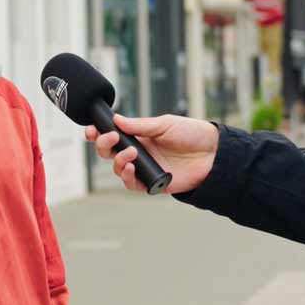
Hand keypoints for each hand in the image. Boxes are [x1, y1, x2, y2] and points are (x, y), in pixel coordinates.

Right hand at [85, 113, 218, 194]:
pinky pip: (132, 184)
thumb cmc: (191, 134)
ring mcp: (144, 168)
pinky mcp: (152, 183)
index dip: (99, 133)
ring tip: (130, 153)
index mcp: (139, 136)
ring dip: (117, 161)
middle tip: (110, 138)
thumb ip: (140, 125)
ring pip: (117, 169)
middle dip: (103, 145)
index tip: (92, 129)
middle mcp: (139, 153)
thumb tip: (116, 120)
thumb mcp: (164, 124)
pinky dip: (127, 177)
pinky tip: (131, 168)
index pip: (113, 135)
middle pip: (109, 153)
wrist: (213, 153)